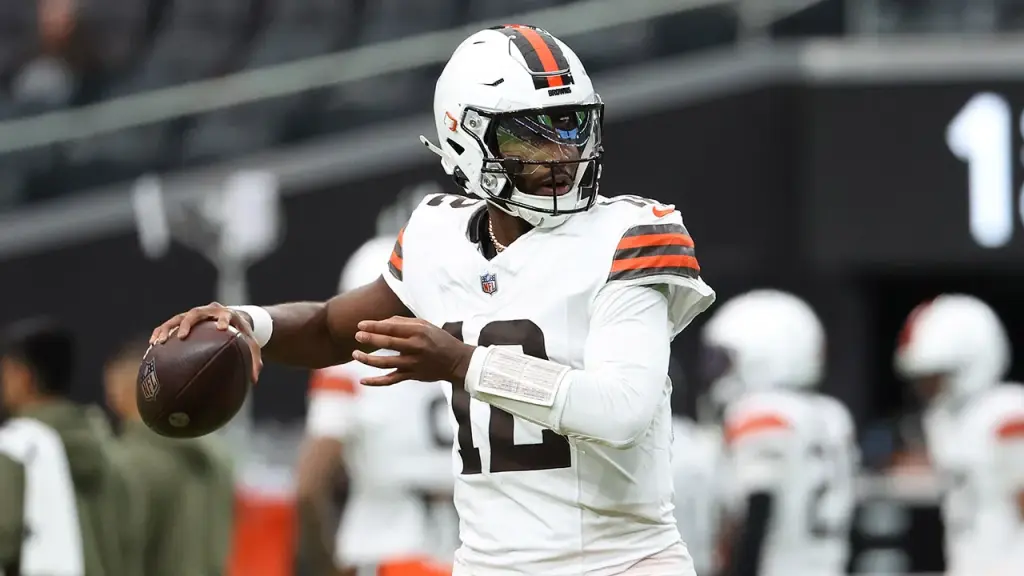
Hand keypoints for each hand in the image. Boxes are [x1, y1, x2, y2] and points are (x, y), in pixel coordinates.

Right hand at [149, 302, 262, 380]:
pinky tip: (152, 345)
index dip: (223, 319)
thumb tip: (254, 381)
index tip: (220, 327)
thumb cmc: (242, 334)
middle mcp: (208, 311)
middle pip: (195, 313)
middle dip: (188, 323)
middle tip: (181, 336)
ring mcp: (194, 315)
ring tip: (158, 342)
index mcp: (227, 315)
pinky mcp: (184, 320)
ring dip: (167, 329)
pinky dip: (160, 332)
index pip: (225, 315)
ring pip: (177, 318)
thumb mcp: (251, 345)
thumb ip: (255, 361)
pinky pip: (169, 324)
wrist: (233, 318)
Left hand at [352, 317, 474, 385]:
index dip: (374, 325)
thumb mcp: (426, 325)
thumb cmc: (439, 340)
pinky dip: (376, 382)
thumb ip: (404, 322)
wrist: (457, 362)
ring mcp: (413, 364)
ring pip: (386, 363)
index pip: (392, 327)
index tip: (360, 324)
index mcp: (419, 332)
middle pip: (387, 343)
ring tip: (355, 354)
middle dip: (370, 339)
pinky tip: (363, 381)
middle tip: (357, 336)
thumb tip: (382, 323)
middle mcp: (415, 347)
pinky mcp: (412, 376)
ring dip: (368, 359)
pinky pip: (391, 380)